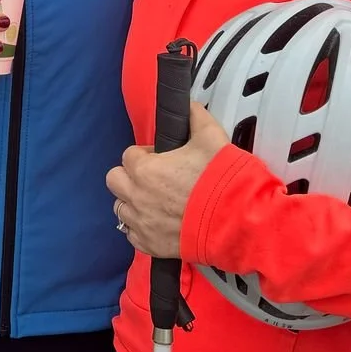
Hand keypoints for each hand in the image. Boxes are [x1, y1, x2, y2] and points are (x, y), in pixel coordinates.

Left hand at [105, 102, 230, 257]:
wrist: (236, 220)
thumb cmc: (220, 177)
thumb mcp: (211, 137)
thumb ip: (195, 117)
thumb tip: (189, 105)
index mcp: (145, 169)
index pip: (129, 155)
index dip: (145, 155)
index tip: (162, 159)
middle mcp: (136, 196)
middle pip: (114, 181)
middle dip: (129, 177)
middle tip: (153, 178)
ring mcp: (141, 223)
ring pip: (120, 208)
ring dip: (133, 202)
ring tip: (156, 202)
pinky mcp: (150, 246)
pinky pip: (131, 235)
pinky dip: (140, 228)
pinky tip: (158, 223)